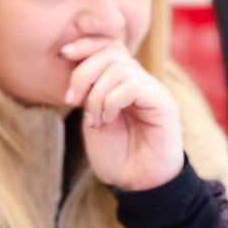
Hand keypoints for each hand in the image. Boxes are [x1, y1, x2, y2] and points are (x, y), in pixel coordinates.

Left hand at [60, 39, 182, 190]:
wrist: (137, 184)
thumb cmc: (114, 155)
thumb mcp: (92, 118)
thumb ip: (88, 92)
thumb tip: (76, 63)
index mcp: (122, 81)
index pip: (108, 44)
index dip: (86, 43)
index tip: (63, 53)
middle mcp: (139, 81)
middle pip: (110, 51)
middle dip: (83, 72)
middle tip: (71, 100)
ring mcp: (153, 90)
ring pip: (118, 68)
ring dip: (96, 94)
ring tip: (93, 119)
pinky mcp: (163, 104)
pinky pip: (132, 86)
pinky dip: (111, 101)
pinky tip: (107, 120)